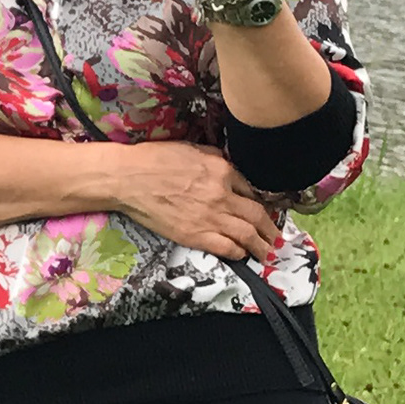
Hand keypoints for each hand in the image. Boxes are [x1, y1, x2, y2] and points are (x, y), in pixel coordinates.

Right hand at [99, 143, 285, 264]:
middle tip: (276, 238)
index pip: (251, 190)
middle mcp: (222, 194)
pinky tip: (243, 255)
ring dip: (262, 246)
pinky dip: (240, 253)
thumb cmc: (154, 159)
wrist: (128, 179)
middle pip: (257, 215)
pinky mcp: (196, 235)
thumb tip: (227, 166)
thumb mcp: (191, 148)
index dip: (260, 204)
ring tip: (267, 253)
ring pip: (248, 234)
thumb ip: (214, 158)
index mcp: (222, 169)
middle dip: (270, 230)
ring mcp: (210, 217)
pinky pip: (228, 248)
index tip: (264, 213)